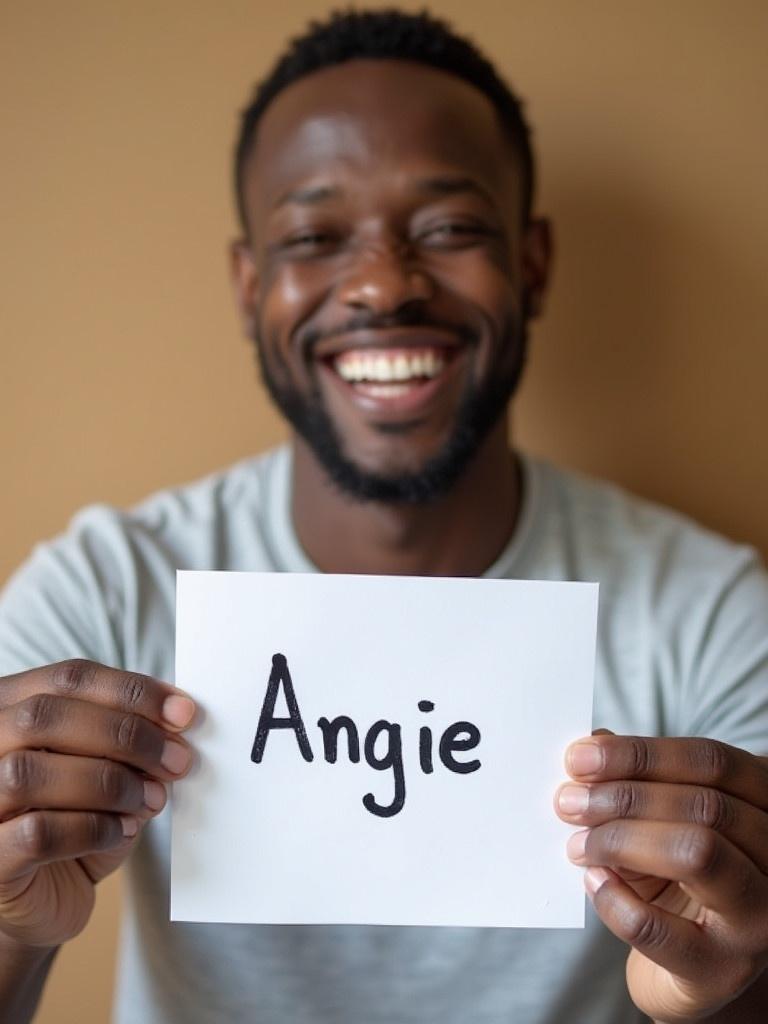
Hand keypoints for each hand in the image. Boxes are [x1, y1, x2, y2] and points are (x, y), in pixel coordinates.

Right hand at [0, 659, 194, 948]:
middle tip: (177, 759)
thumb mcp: (106, 770)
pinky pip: (37, 833)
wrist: (42, 899)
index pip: (68, 678)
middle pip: (44, 716)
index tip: (183, 711)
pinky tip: (122, 830)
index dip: (131, 690)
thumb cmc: (74, 825)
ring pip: (29, 772)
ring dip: (109, 782)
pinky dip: (93, 827)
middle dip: (125, 734)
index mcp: (9, 712)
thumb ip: (129, 743)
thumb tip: (175, 724)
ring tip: (150, 798)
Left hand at [555, 733, 767, 1021]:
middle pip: (706, 805)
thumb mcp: (661, 823)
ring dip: (620, 839)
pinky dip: (615, 900)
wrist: (693, 969)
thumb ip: (635, 782)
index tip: (580, 756)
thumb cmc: (676, 881)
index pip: (714, 763)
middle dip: (624, 796)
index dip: (642, 754)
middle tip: (567, 800)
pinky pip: (660, 928)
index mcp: (767, 807)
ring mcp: (760, 918)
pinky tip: (593, 882)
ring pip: (697, 852)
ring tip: (577, 842)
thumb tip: (592, 744)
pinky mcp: (721, 970)